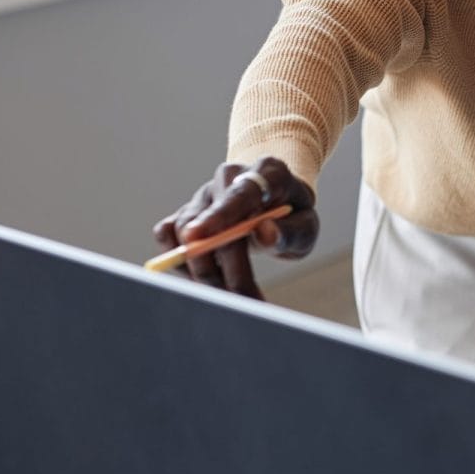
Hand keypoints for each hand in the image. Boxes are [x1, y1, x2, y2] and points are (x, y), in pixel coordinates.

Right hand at [153, 158, 318, 298]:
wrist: (277, 202)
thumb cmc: (293, 215)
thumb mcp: (306, 226)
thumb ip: (290, 232)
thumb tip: (265, 233)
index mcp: (266, 173)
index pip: (238, 194)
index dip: (217, 215)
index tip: (198, 238)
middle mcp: (229, 178)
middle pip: (207, 223)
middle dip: (220, 269)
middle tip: (242, 300)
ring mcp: (204, 193)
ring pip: (184, 235)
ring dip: (204, 273)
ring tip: (232, 294)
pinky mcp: (186, 211)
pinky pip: (167, 235)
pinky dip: (180, 261)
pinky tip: (208, 273)